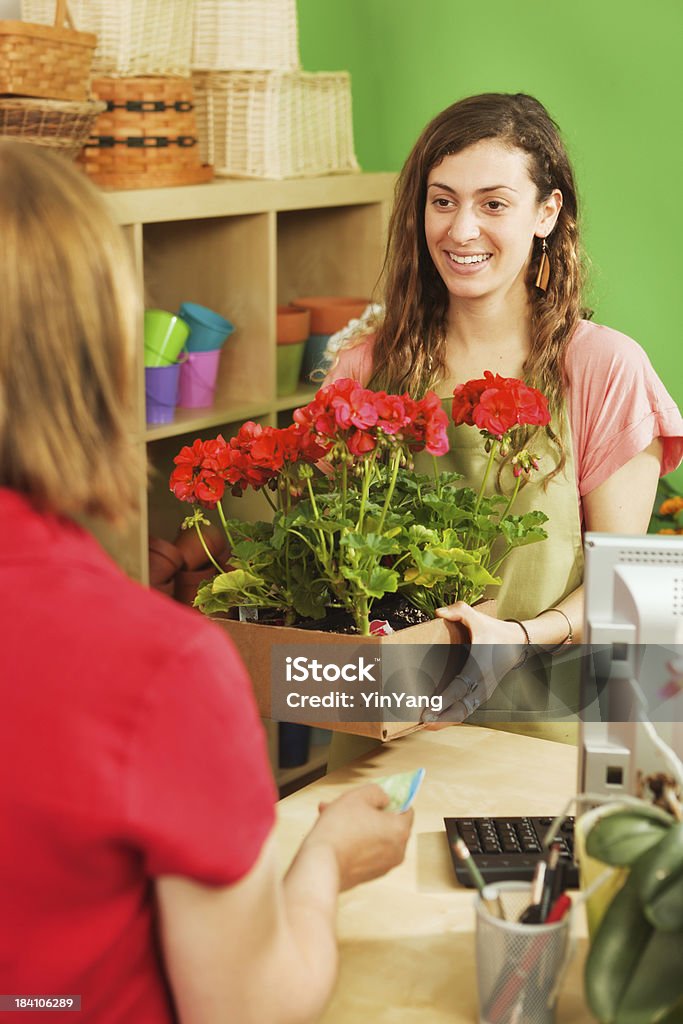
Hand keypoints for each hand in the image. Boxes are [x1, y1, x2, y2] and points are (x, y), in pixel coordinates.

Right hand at [305, 783, 412, 890]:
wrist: (320, 865)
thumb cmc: (339, 831)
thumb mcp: (358, 796)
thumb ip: (377, 792)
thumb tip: (383, 798)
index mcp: (400, 831)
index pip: (406, 809)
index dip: (391, 799)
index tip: (377, 797)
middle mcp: (397, 852)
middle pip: (388, 824)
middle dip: (369, 812)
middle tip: (351, 804)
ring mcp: (383, 867)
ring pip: (374, 838)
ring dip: (358, 826)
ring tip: (335, 817)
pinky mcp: (368, 876)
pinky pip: (366, 853)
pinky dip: (355, 843)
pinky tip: (336, 834)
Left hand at [421, 602, 526, 723]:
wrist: (517, 642)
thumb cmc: (494, 630)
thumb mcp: (476, 616)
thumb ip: (458, 610)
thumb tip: (438, 612)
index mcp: (479, 668)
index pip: (459, 689)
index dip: (443, 700)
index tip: (429, 709)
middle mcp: (482, 684)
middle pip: (461, 709)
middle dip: (442, 718)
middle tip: (422, 721)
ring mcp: (483, 692)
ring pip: (464, 713)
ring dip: (445, 720)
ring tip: (426, 724)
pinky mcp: (482, 695)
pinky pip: (466, 709)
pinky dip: (452, 716)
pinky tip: (437, 719)